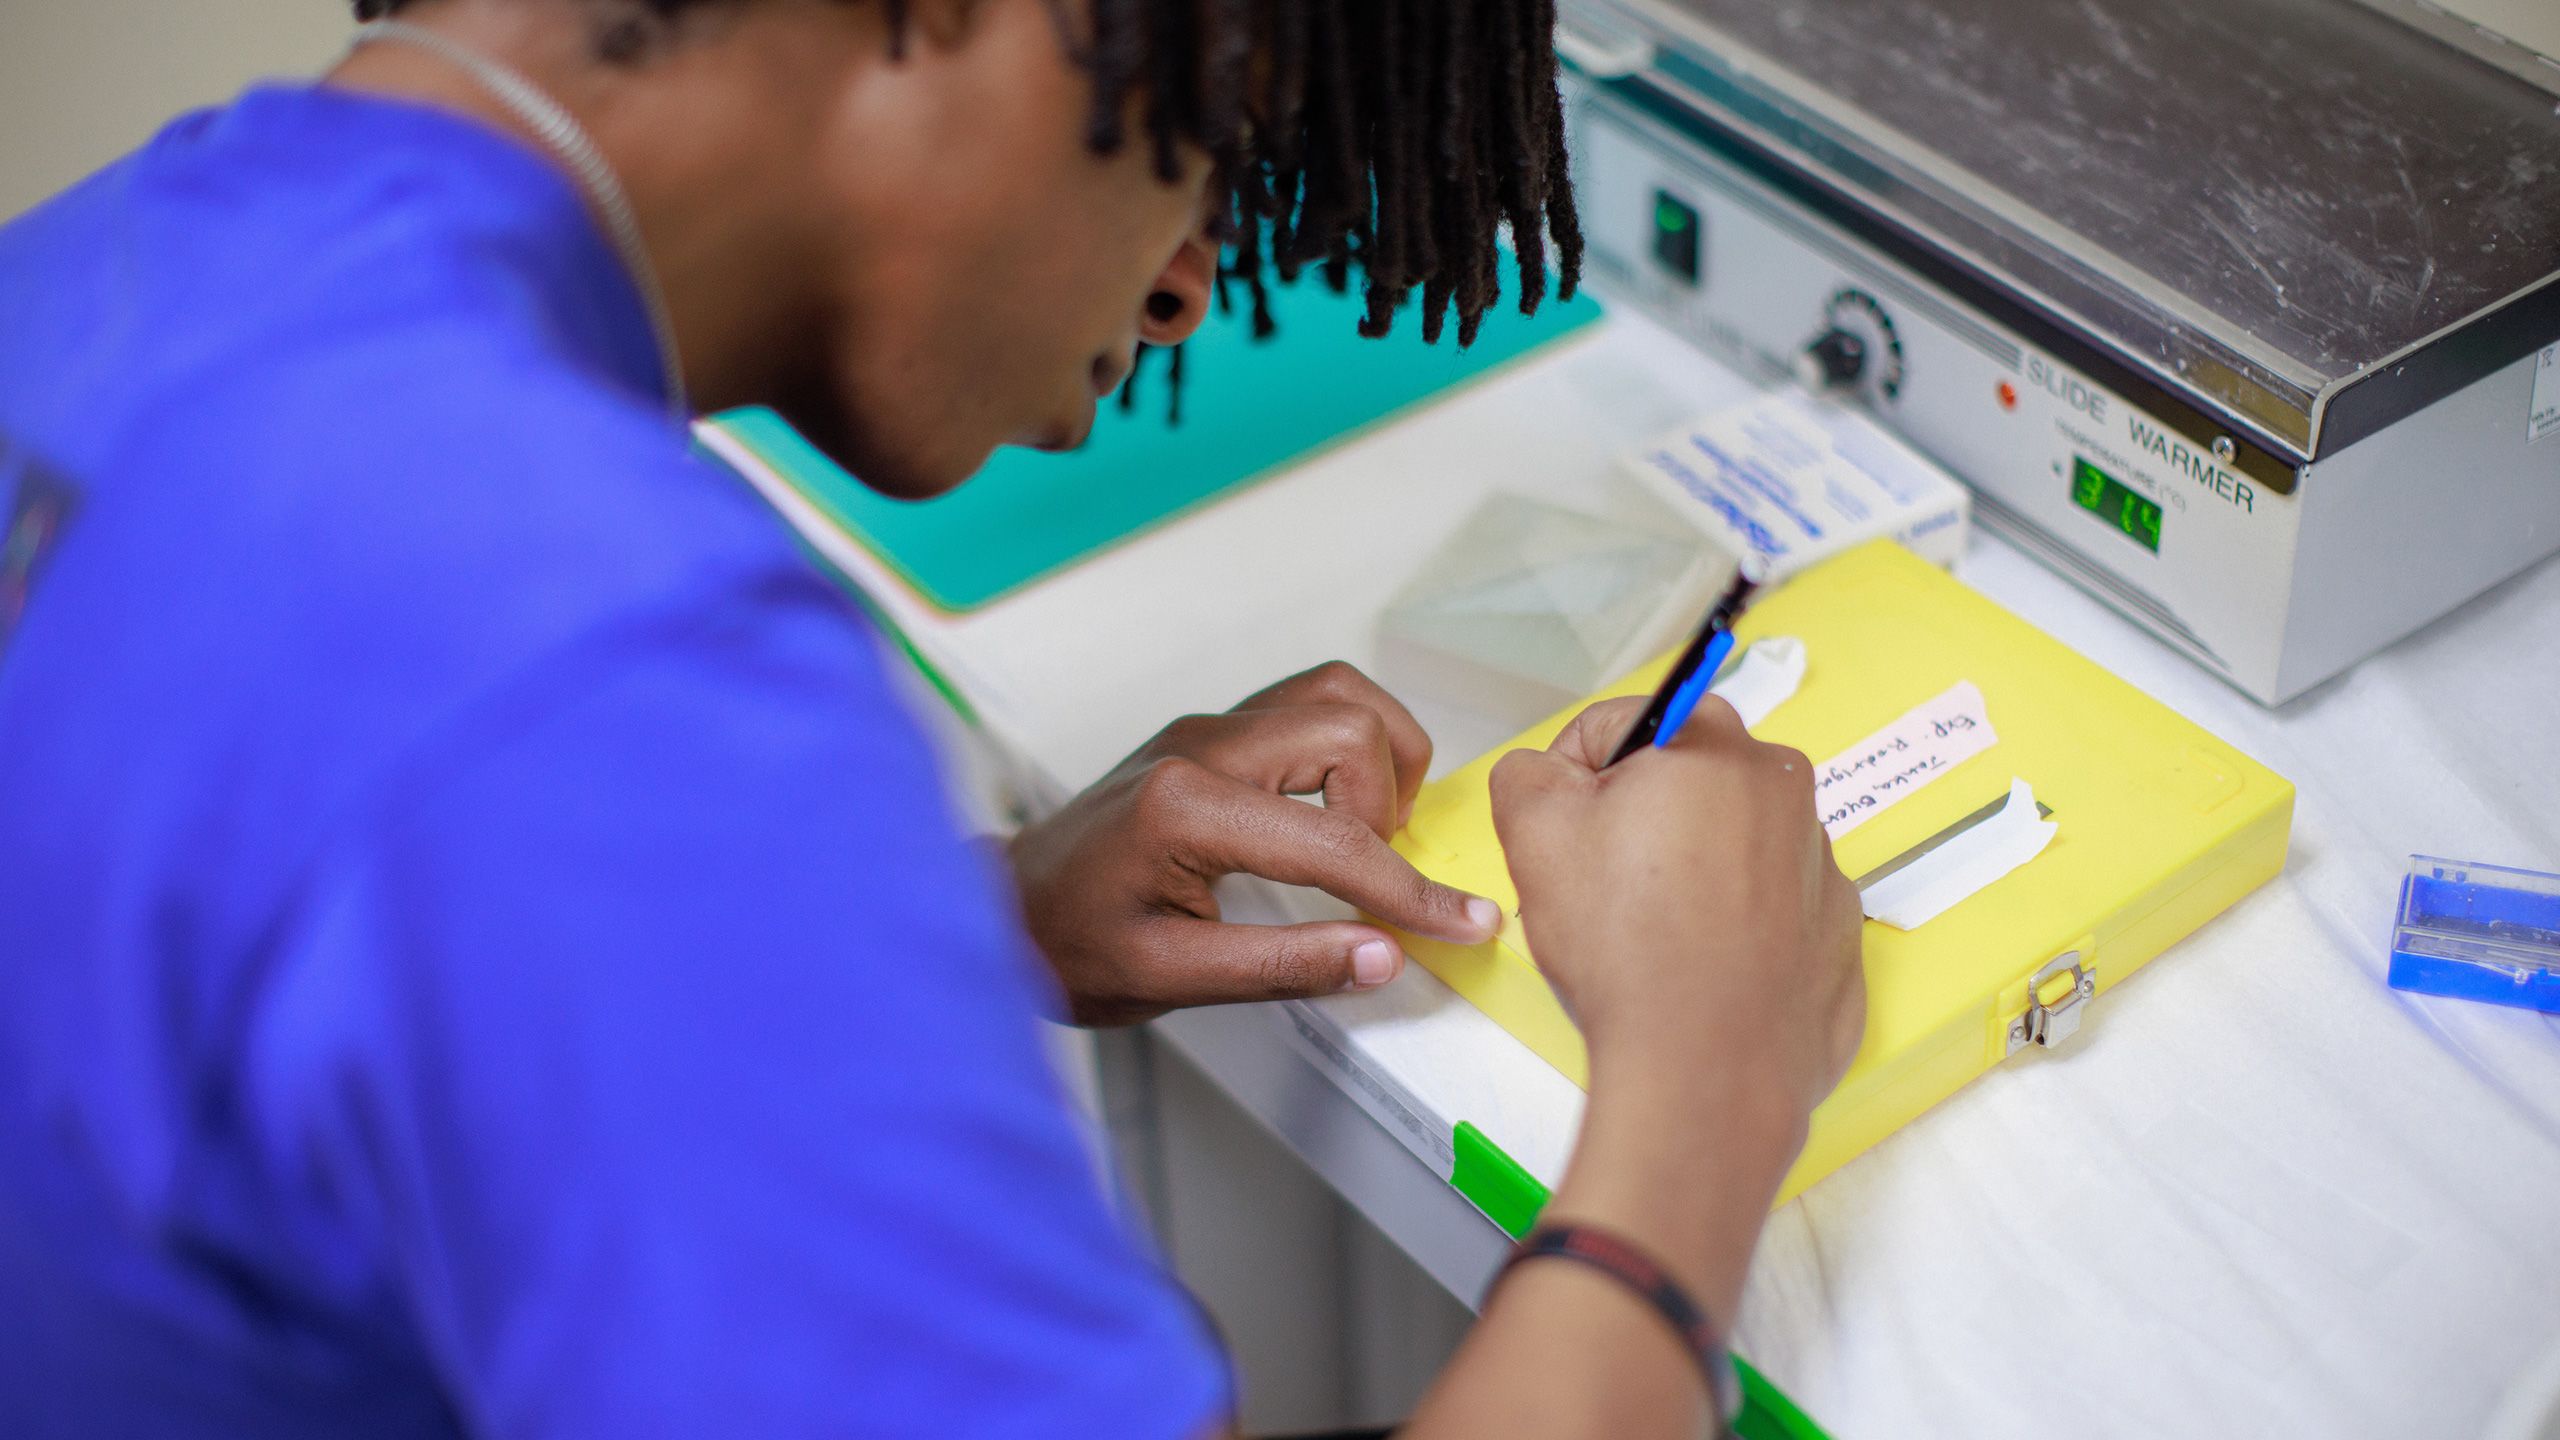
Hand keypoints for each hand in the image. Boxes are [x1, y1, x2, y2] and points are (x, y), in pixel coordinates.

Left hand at [1009, 662, 1502, 1024]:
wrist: (1003, 911)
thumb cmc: (1069, 946)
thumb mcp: (1171, 980)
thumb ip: (1283, 966)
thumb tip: (1384, 955)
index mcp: (1185, 809)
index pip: (1333, 842)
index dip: (1411, 891)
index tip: (1464, 923)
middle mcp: (1201, 748)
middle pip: (1349, 728)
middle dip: (1387, 809)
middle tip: (1371, 880)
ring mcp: (1206, 729)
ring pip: (1336, 694)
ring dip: (1377, 761)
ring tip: (1363, 838)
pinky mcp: (1212, 733)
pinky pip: (1307, 705)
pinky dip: (1349, 747)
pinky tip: (1335, 813)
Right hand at [1489, 695, 1864, 1136]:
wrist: (1707, 1070)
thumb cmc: (1627, 946)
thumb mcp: (1532, 830)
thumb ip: (1527, 772)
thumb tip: (1547, 774)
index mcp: (1713, 742)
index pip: (1617, 726)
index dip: (1570, 778)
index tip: (1562, 833)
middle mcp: (1784, 788)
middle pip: (1679, 782)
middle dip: (1633, 823)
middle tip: (1601, 891)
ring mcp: (1820, 862)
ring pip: (1725, 845)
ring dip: (1684, 874)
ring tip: (1650, 940)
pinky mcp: (1836, 931)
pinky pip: (1765, 910)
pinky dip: (1730, 929)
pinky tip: (1697, 971)